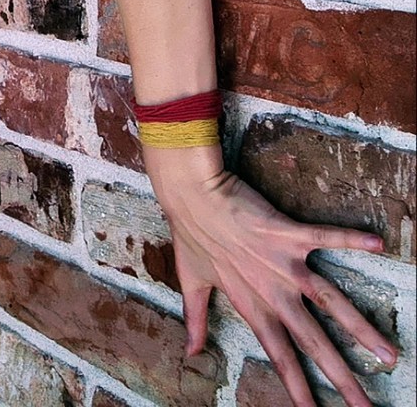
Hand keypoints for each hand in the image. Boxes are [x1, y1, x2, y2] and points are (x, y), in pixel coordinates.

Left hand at [144, 147, 397, 406]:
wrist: (191, 193)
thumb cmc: (190, 232)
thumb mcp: (191, 281)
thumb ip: (196, 319)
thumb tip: (191, 351)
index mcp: (252, 305)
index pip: (280, 355)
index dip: (297, 386)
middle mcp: (273, 291)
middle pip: (314, 342)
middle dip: (341, 376)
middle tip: (366, 405)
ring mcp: (283, 264)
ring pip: (331, 303)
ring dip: (361, 329)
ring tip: (389, 354)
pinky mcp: (288, 233)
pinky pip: (325, 237)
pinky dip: (350, 238)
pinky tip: (377, 243)